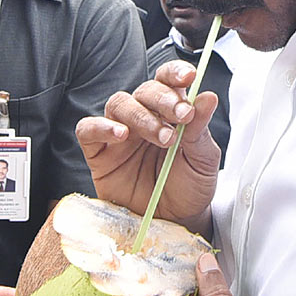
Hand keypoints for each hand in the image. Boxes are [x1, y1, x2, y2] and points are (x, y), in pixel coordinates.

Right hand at [76, 59, 219, 226]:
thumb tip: (207, 96)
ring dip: (140, 115)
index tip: (189, 77)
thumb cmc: (188, 188)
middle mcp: (143, 117)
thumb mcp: (203, 161)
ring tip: (162, 136)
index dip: (175, 73)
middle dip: (163, 98)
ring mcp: (119, 133)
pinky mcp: (98, 152)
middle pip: (144, 91)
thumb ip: (201, 130)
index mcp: (169, 112)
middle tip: (181, 116)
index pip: (167, 81)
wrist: (172, 222)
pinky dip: (101, 127)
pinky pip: (88, 129)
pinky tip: (120, 134)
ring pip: (119, 104)